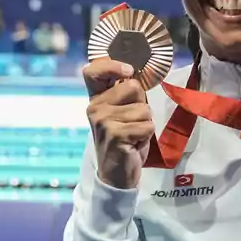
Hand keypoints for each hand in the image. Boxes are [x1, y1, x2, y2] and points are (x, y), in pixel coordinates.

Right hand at [84, 59, 153, 189]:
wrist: (116, 175)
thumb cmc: (124, 141)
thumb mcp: (121, 114)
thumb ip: (125, 94)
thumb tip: (138, 75)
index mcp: (95, 99)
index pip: (93, 70)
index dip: (112, 65)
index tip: (128, 71)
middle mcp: (95, 107)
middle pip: (133, 87)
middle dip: (141, 104)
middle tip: (132, 123)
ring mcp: (103, 121)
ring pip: (144, 109)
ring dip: (145, 123)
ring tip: (133, 135)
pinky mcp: (115, 134)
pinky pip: (147, 125)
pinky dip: (147, 135)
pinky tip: (134, 144)